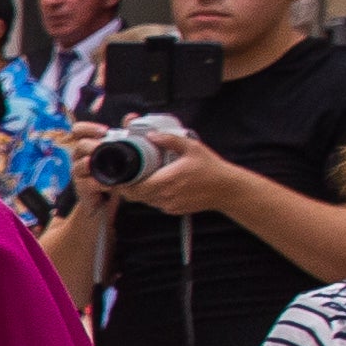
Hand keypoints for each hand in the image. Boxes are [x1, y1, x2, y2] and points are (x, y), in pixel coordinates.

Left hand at [116, 129, 239, 215]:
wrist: (227, 189)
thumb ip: (170, 140)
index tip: (119, 175)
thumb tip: (151, 135)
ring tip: (144, 177)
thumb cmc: (210, 167)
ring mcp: (169, 205)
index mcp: (166, 180)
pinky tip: (160, 184)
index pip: (134, 188)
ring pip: (145, 201)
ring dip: (141, 191)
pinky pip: (156, 204)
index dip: (123, 184)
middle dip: (128, 187)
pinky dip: (153, 196)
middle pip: (135, 196)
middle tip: (128, 175)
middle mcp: (165, 196)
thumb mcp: (192, 147)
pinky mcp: (174, 210)